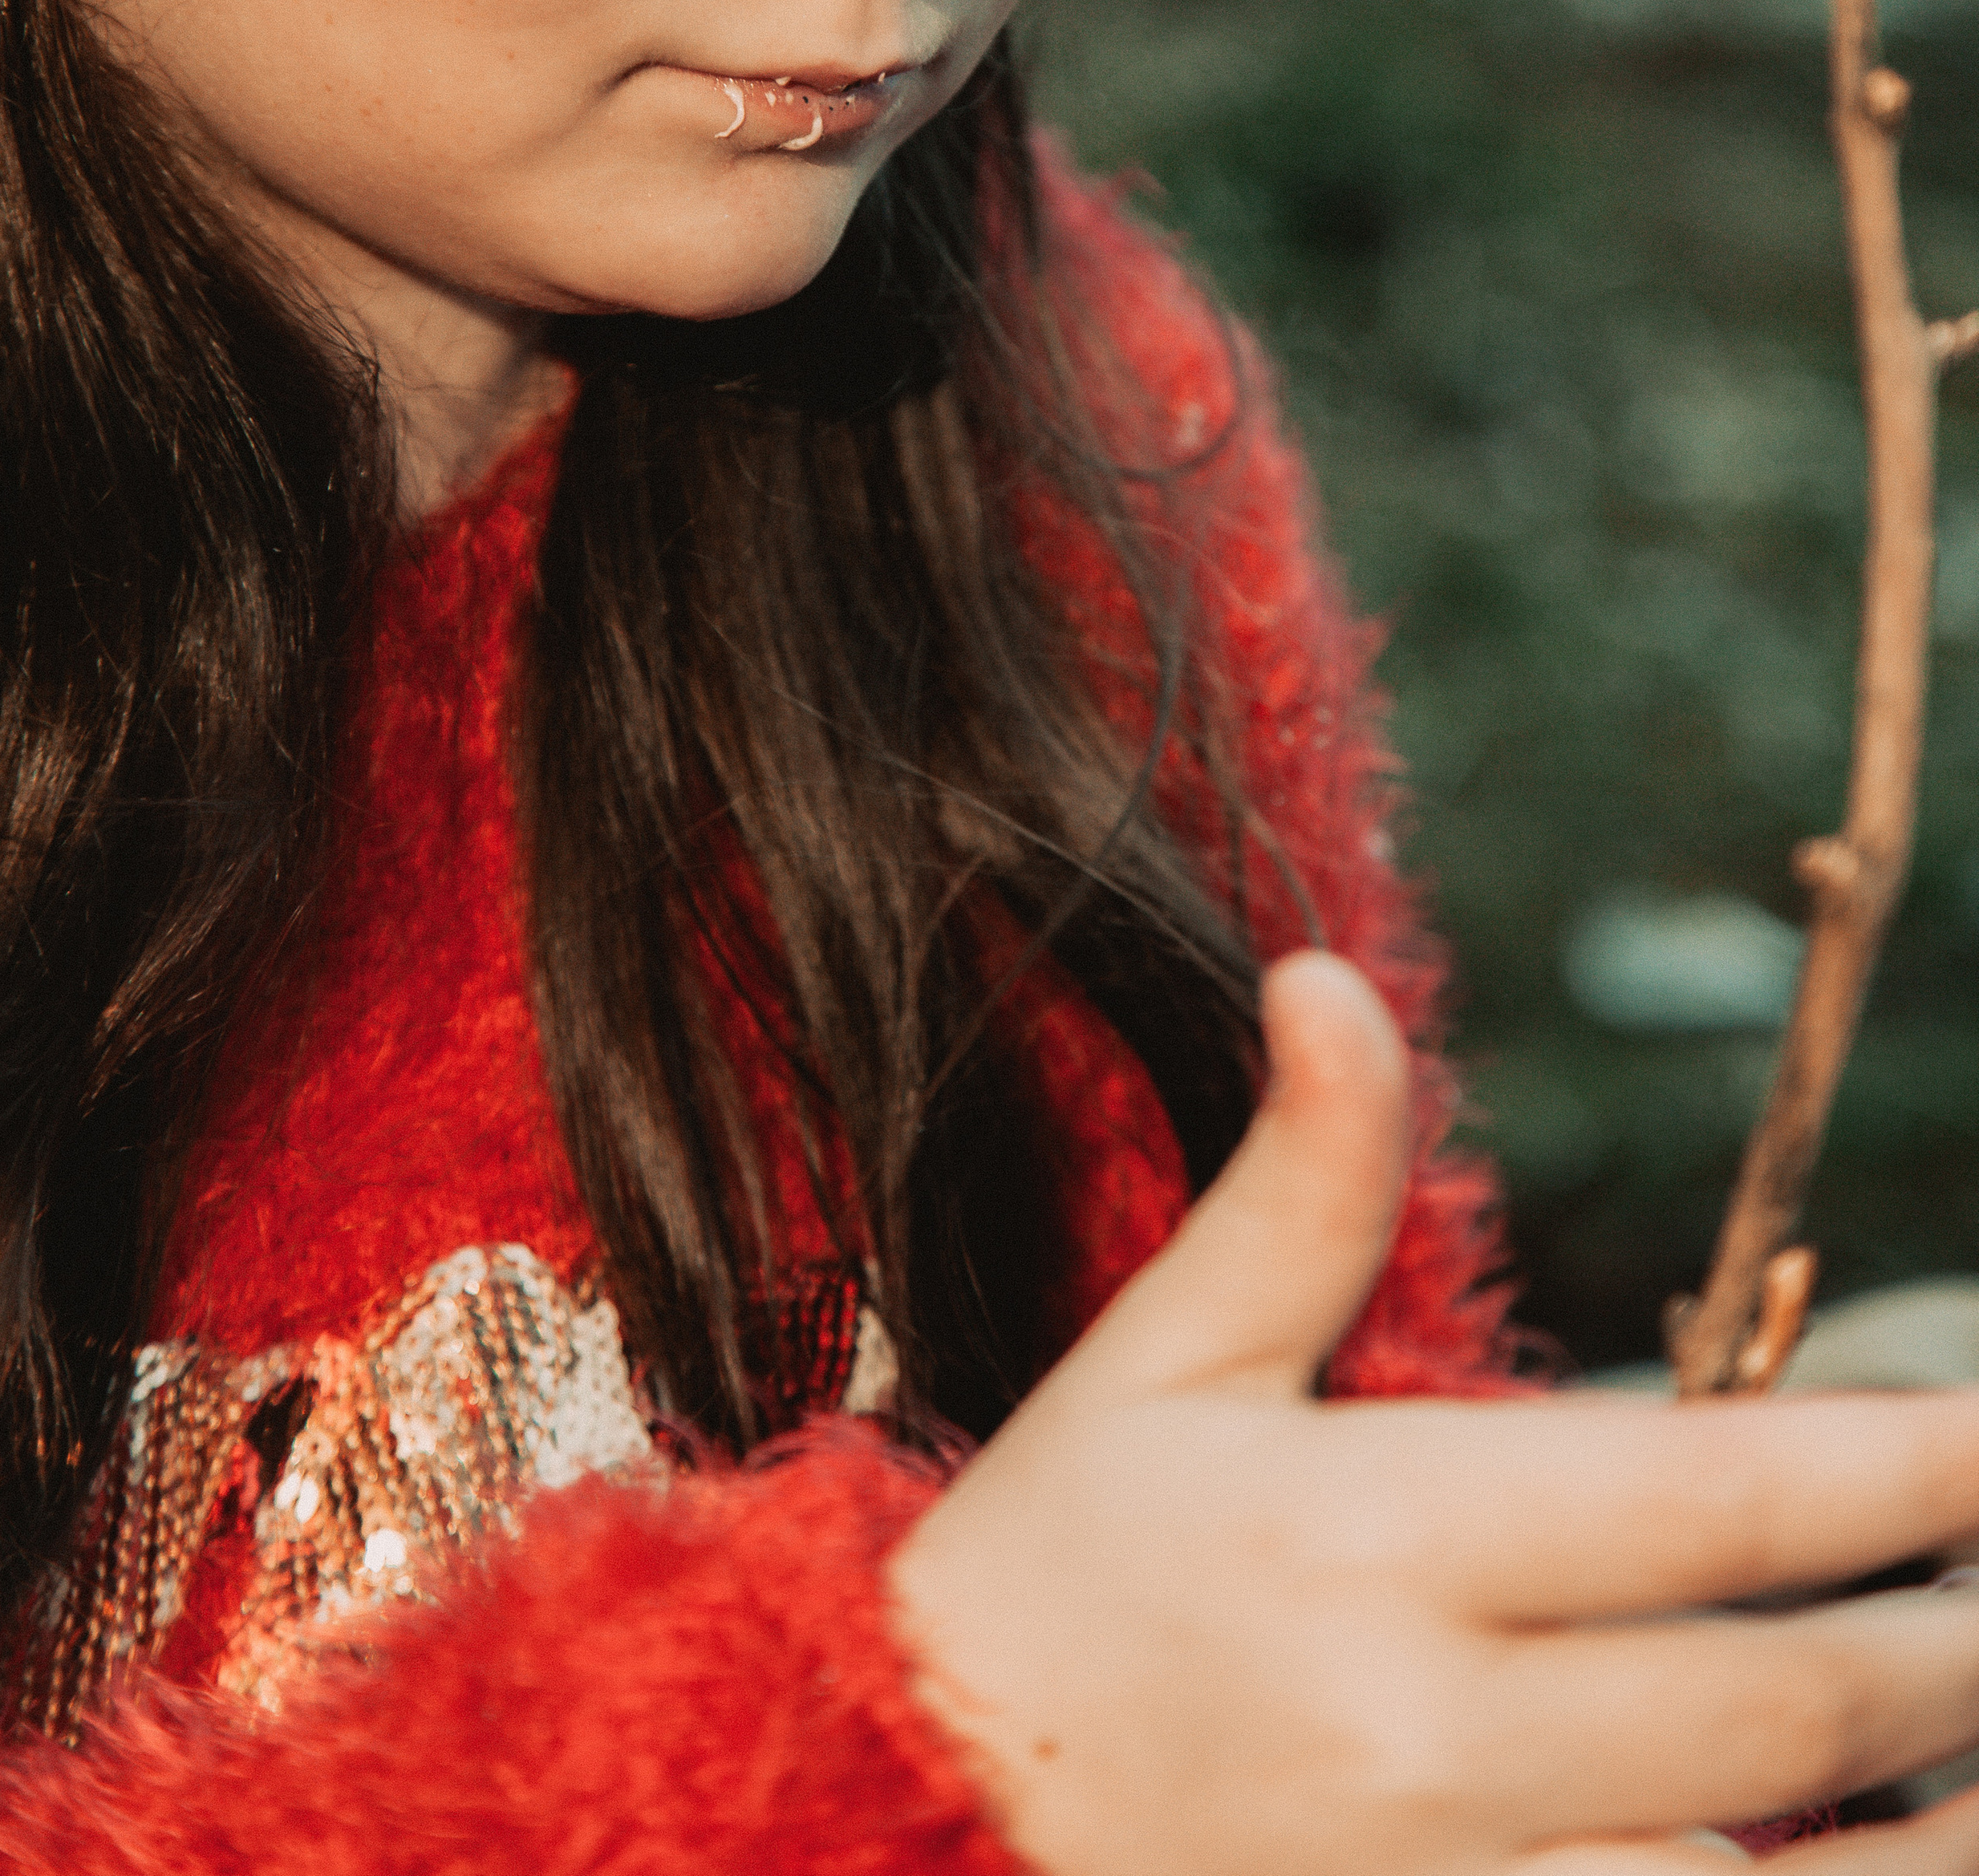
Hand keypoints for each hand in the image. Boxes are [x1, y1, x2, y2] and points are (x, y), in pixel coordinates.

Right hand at [891, 954, 1978, 1875]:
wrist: (890, 1810)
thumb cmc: (1050, 1567)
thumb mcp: (1163, 1364)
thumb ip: (1293, 1188)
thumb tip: (1332, 977)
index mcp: (1367, 1542)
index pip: (1709, 1505)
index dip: (1900, 1473)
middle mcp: (1425, 1735)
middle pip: (1782, 1704)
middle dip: (1951, 1649)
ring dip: (1926, 1831)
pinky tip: (1856, 1869)